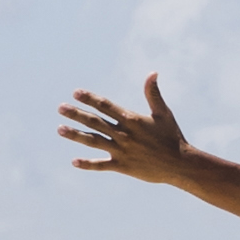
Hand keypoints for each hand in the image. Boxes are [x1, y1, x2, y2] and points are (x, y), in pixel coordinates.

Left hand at [62, 75, 192, 186]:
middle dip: (77, 114)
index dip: (90, 98)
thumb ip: (153, 94)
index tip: (76, 92)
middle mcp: (123, 135)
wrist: (180, 165)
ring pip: (94, 142)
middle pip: (95, 122)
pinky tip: (73, 161)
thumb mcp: (163, 113)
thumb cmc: (172, 137)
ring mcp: (121, 151)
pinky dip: (88, 164)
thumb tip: (153, 73)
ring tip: (60, 129)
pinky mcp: (122, 166)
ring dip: (76, 135)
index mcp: (131, 120)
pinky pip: (101, 165)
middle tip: (60, 108)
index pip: (106, 106)